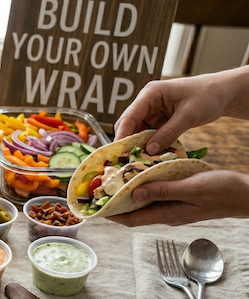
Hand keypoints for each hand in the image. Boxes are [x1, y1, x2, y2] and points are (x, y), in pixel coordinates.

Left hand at [106, 170, 248, 225]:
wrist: (247, 194)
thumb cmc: (223, 192)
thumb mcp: (191, 189)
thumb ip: (162, 191)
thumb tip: (133, 193)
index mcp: (168, 214)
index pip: (131, 219)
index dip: (111, 215)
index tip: (93, 208)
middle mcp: (167, 213)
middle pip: (134, 210)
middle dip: (115, 202)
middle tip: (98, 189)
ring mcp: (174, 206)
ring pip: (144, 201)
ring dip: (128, 192)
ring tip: (113, 179)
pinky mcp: (180, 197)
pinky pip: (156, 193)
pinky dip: (145, 185)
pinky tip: (140, 173)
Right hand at [113, 66, 248, 153]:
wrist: (224, 92)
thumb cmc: (208, 96)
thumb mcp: (189, 115)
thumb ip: (168, 133)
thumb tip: (149, 150)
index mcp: (150, 94)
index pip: (129, 117)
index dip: (122, 136)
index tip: (119, 154)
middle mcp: (147, 102)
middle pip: (129, 124)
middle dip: (128, 142)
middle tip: (129, 162)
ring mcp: (152, 111)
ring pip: (138, 131)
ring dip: (140, 145)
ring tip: (141, 161)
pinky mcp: (159, 119)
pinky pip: (149, 134)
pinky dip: (150, 144)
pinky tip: (153, 155)